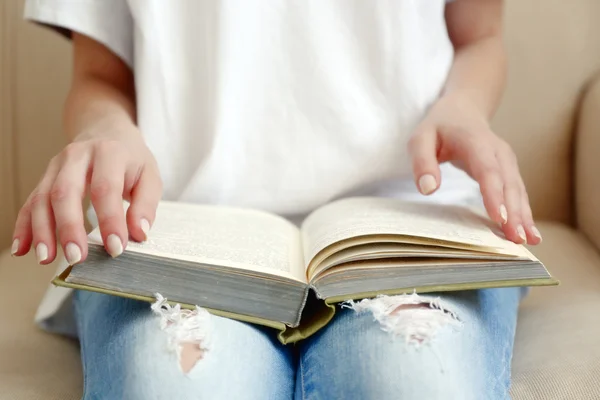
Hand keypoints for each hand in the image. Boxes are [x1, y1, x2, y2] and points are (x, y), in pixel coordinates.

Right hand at [11, 126, 162, 263]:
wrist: (107, 130)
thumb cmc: (130, 159)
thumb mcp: (149, 176)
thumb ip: (146, 205)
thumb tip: (139, 233)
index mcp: (109, 153)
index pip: (106, 188)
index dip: (110, 220)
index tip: (115, 248)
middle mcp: (78, 156)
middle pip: (66, 191)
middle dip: (69, 227)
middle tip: (76, 257)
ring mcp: (57, 166)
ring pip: (43, 197)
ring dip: (42, 230)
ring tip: (47, 258)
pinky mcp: (45, 178)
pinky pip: (31, 202)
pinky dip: (24, 226)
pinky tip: (23, 249)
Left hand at [408, 94, 541, 244]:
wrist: (462, 110)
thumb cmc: (438, 128)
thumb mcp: (420, 139)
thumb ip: (422, 162)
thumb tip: (428, 190)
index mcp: (475, 142)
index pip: (488, 170)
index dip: (494, 194)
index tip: (499, 217)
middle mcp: (498, 152)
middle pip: (508, 183)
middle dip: (515, 212)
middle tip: (517, 239)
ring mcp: (507, 161)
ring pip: (518, 190)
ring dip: (524, 216)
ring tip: (529, 241)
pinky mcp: (509, 171)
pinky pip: (518, 193)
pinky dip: (525, 213)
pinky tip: (530, 234)